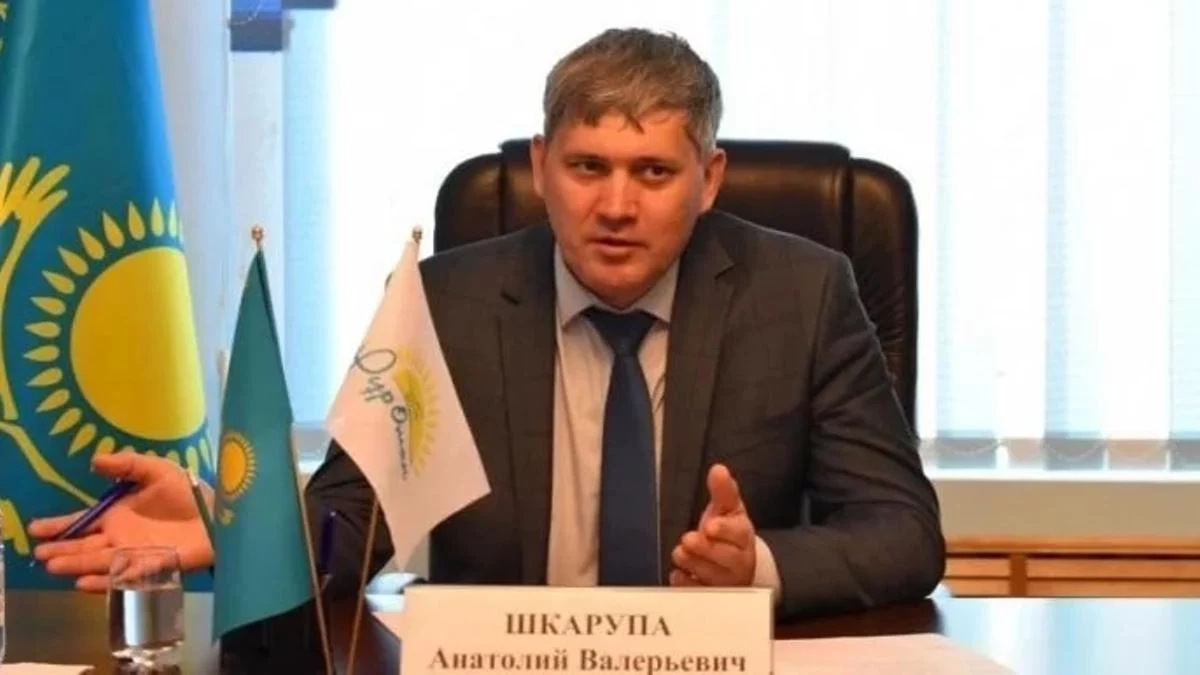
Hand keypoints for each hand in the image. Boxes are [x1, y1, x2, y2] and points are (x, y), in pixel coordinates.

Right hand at [29, 451, 215, 591]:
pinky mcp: (152, 568)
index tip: (35, 529)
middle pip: (85, 547)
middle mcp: (120, 537)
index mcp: (118, 515)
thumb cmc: (189, 493)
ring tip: (53, 566)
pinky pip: (123, 576)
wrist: (220, 514)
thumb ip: (128, 464)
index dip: (59, 526)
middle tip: (39, 553)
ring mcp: (134, 555)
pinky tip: (84, 583)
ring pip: (98, 562)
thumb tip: (94, 460)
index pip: (82, 523)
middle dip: (62, 550)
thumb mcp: (158, 470)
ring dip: (76, 565)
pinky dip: (104, 581)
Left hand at [669, 463, 755, 586]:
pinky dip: (688, 585)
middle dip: (707, 549)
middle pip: (727, 559)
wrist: (733, 561)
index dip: (725, 530)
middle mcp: (739, 561)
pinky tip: (677, 575)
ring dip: (695, 565)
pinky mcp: (713, 597)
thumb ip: (723, 491)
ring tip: (680, 553)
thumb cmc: (727, 531)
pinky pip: (700, 595)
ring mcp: (727, 582)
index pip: (739, 533)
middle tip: (688, 540)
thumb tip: (718, 469)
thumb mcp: (727, 509)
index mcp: (743, 536)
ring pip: (713, 578)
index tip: (710, 525)